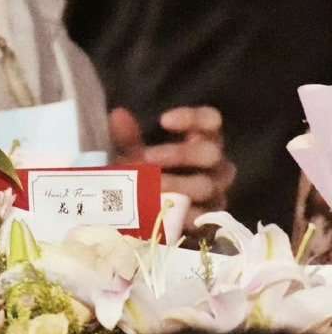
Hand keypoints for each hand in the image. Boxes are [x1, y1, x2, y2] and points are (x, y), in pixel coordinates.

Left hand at [109, 105, 235, 225]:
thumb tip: (118, 115)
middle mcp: (215, 163)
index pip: (211, 120)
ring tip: (149, 186)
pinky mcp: (209, 218)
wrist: (144, 213)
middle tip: (148, 157)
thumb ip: (128, 137)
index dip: (192, 118)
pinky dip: (180, 212)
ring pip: (206, 185)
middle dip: (180, 154)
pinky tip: (160, 209)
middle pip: (210, 153)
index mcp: (202, 139)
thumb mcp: (134, 154)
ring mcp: (215, 192)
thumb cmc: (145, 174)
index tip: (163, 120)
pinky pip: (201, 215)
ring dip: (176, 185)